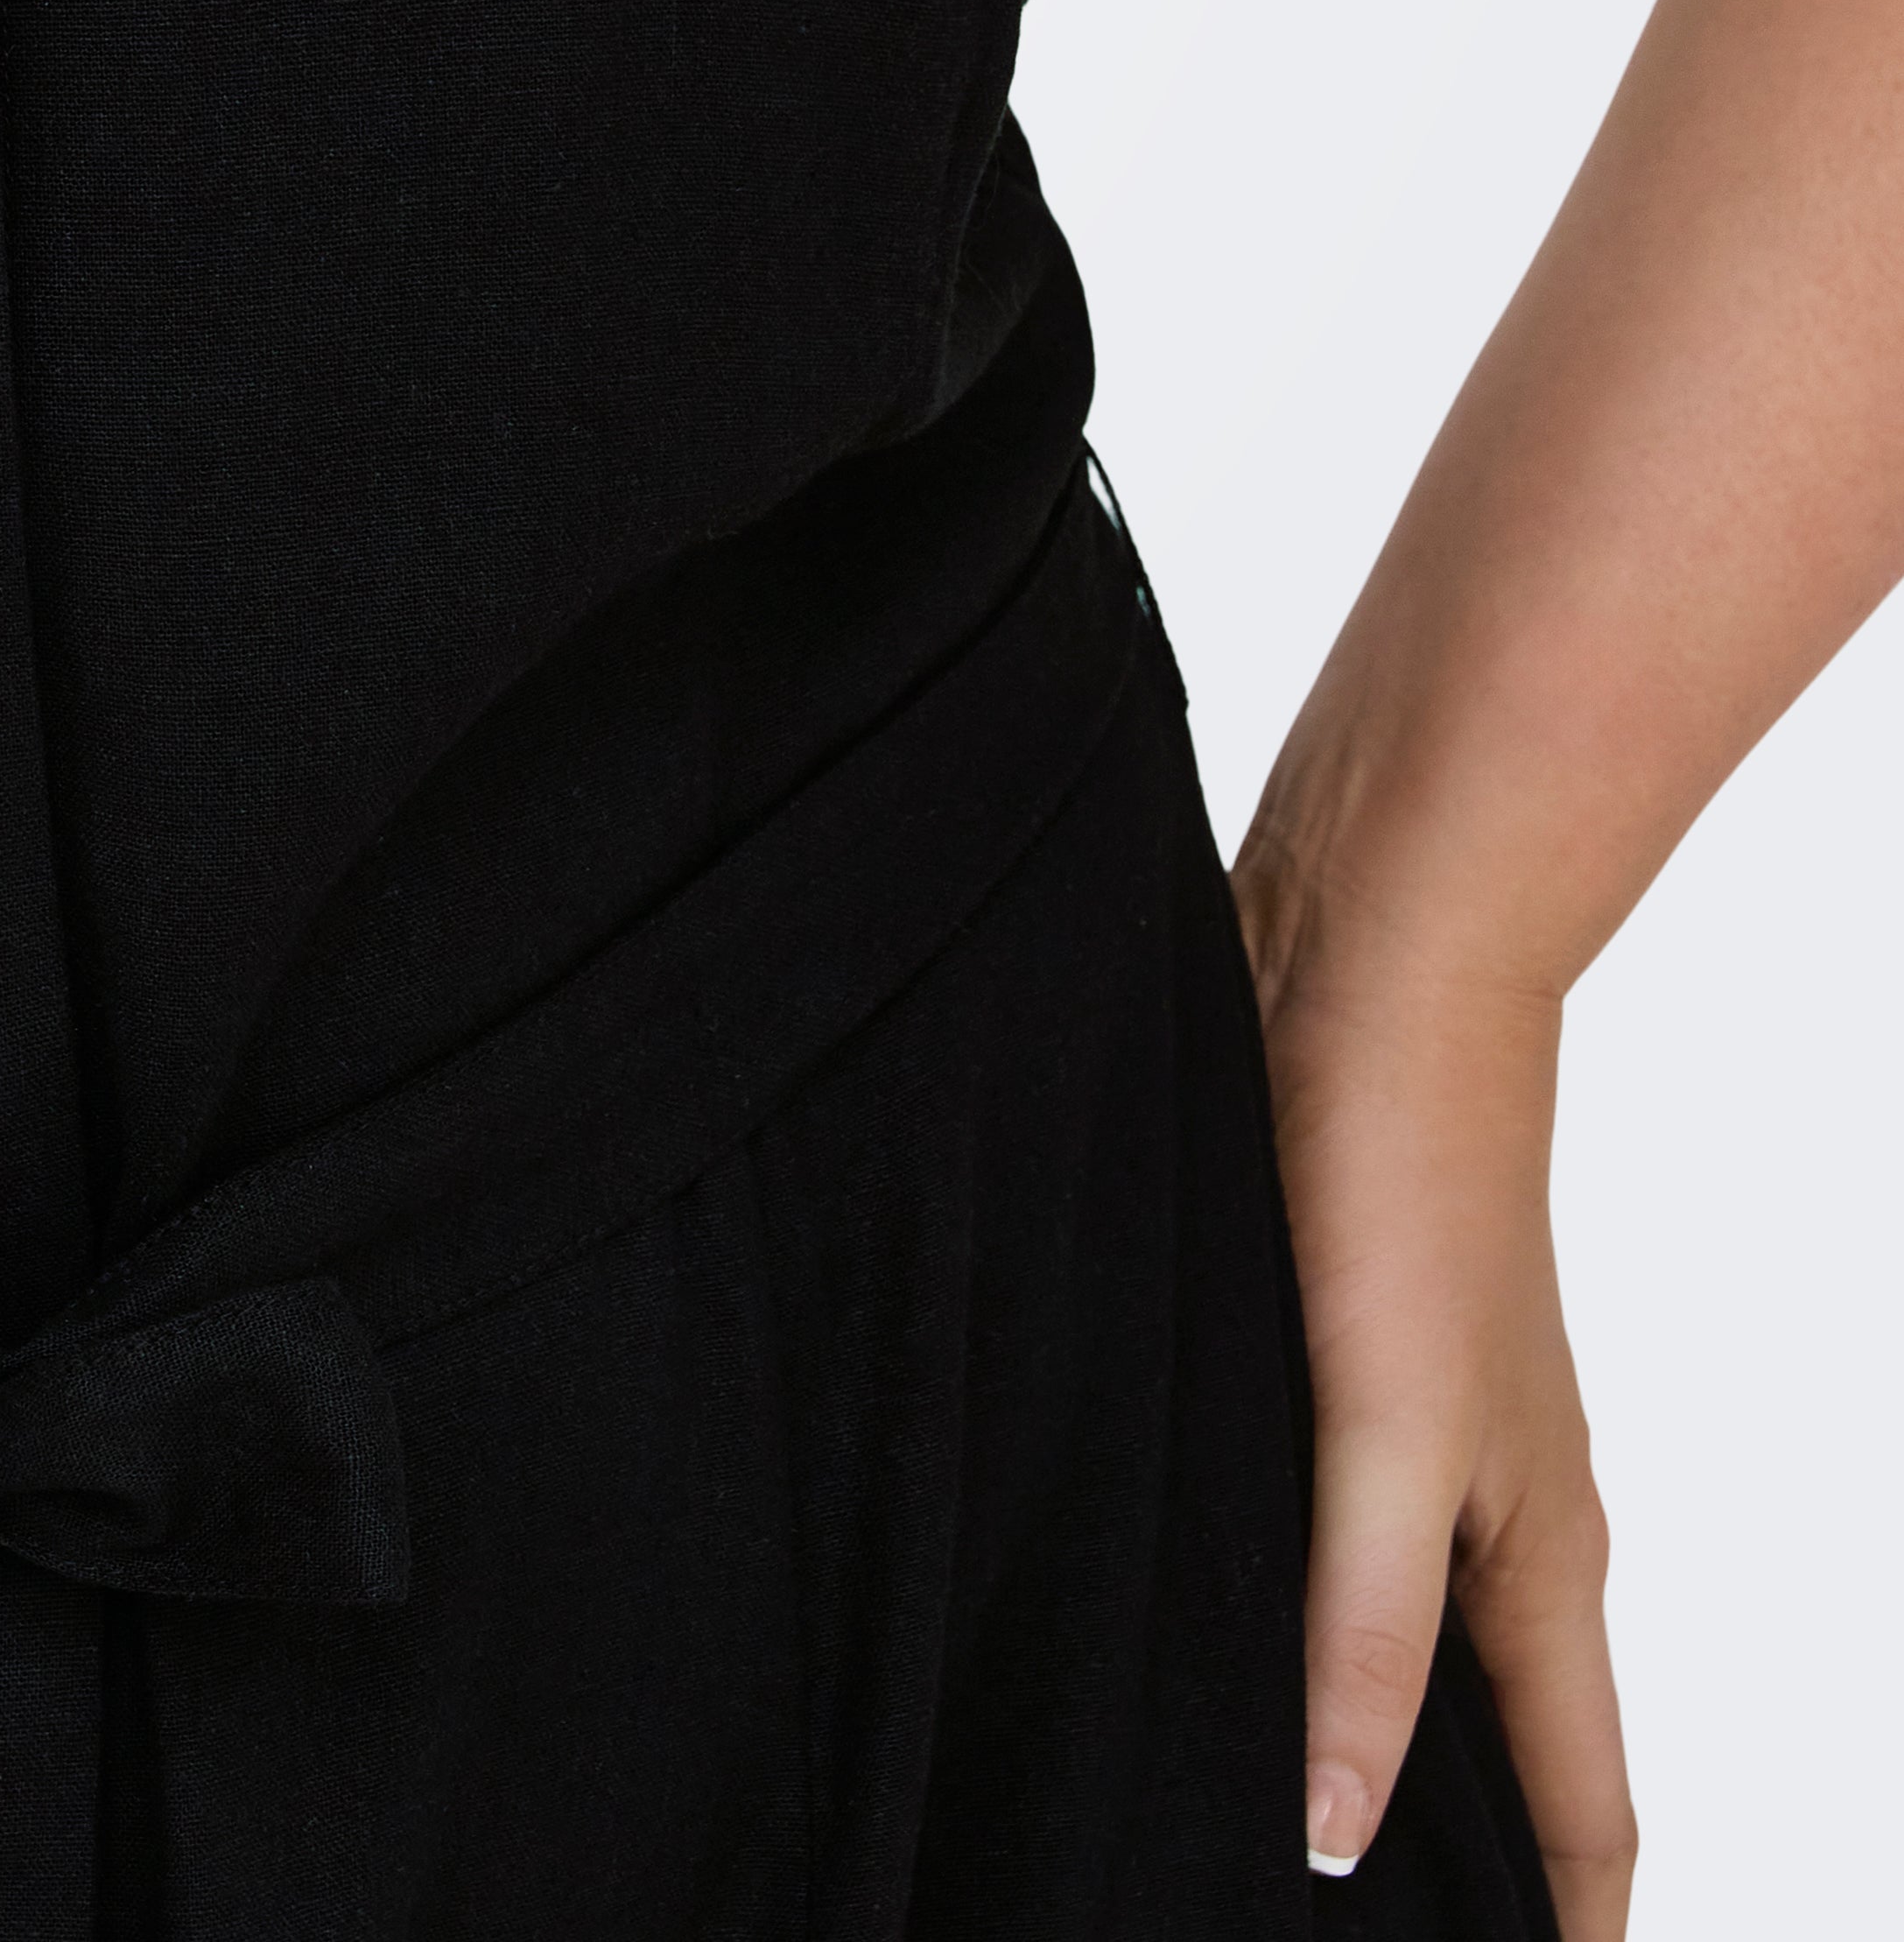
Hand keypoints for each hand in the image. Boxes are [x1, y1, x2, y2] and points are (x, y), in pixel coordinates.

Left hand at [1237, 865, 1632, 1930]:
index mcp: (1540, 1556)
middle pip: (1509, 1754)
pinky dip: (1302, 1620)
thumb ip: (1363, 1636)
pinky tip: (1208, 1636)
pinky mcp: (1333, 1356)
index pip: (1585, 1815)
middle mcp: (1494, 1513)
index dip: (1564, 1938)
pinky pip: (1334, 1537)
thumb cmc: (1403, 1171)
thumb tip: (1343, 1848)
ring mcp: (1418, 1435)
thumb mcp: (1379, 1433)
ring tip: (1276, 1843)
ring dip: (1377, 1744)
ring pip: (1413, 1644)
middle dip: (1465, 1875)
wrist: (1369, 951)